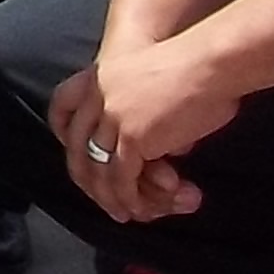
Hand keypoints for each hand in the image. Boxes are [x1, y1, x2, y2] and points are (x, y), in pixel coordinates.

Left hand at [50, 45, 222, 225]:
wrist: (210, 61)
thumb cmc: (202, 68)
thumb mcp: (160, 85)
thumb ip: (153, 115)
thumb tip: (171, 149)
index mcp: (100, 76)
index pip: (62, 108)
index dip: (64, 134)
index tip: (75, 153)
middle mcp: (97, 97)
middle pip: (76, 145)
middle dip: (86, 176)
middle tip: (98, 196)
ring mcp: (111, 118)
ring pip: (98, 167)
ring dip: (107, 195)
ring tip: (120, 212)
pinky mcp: (131, 138)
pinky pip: (121, 177)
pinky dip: (127, 198)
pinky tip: (136, 209)